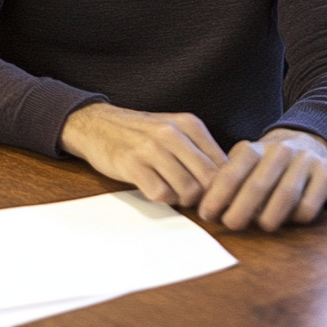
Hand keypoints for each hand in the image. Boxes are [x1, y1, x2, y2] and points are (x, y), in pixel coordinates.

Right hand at [60, 102, 227, 206]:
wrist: (97, 124)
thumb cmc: (141, 133)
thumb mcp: (174, 132)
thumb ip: (199, 152)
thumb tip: (230, 183)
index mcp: (189, 124)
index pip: (221, 164)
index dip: (223, 187)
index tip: (216, 197)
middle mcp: (172, 133)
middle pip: (208, 179)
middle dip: (205, 197)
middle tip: (195, 202)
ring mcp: (151, 147)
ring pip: (187, 189)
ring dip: (182, 199)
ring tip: (173, 193)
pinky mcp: (131, 163)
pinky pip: (160, 193)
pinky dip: (161, 198)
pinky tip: (154, 189)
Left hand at [198, 128, 326, 231]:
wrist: (311, 141)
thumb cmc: (269, 163)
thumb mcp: (248, 161)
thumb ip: (229, 178)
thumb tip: (205, 206)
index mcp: (256, 148)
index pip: (232, 172)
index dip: (218, 195)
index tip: (207, 214)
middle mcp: (281, 150)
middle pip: (258, 185)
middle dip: (241, 209)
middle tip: (231, 225)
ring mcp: (306, 161)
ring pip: (286, 196)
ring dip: (270, 216)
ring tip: (262, 226)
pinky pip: (310, 205)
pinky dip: (296, 217)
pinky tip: (289, 219)